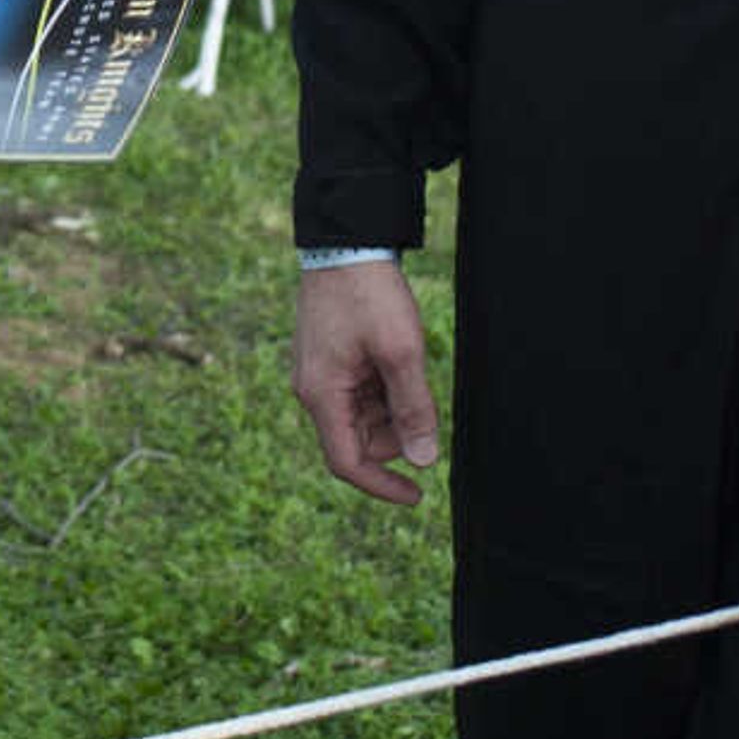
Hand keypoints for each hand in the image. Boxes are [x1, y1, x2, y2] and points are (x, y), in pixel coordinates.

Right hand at [292, 260, 439, 505]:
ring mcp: (320, 374)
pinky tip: (398, 357)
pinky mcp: (330, 360)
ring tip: (408, 365)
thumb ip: (413, 409)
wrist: (346, 242)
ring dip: (392, 407)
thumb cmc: (369, 295)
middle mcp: (313, 390)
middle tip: (424, 400)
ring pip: (363, 416)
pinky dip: (385, 388)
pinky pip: (360, 392)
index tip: (418, 495)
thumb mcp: (401, 353)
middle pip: (359, 439)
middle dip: (395, 434)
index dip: (383, 486)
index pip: (348, 462)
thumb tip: (423, 459)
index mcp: (321, 395)